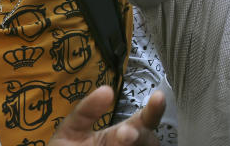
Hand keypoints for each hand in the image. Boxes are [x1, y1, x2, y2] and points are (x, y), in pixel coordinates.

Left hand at [50, 86, 164, 145]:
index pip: (146, 119)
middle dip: (141, 135)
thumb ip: (86, 112)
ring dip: (135, 145)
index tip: (159, 96)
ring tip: (121, 139)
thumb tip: (106, 90)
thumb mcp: (71, 131)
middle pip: (149, 140)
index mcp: (125, 132)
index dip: (154, 108)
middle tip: (126, 133)